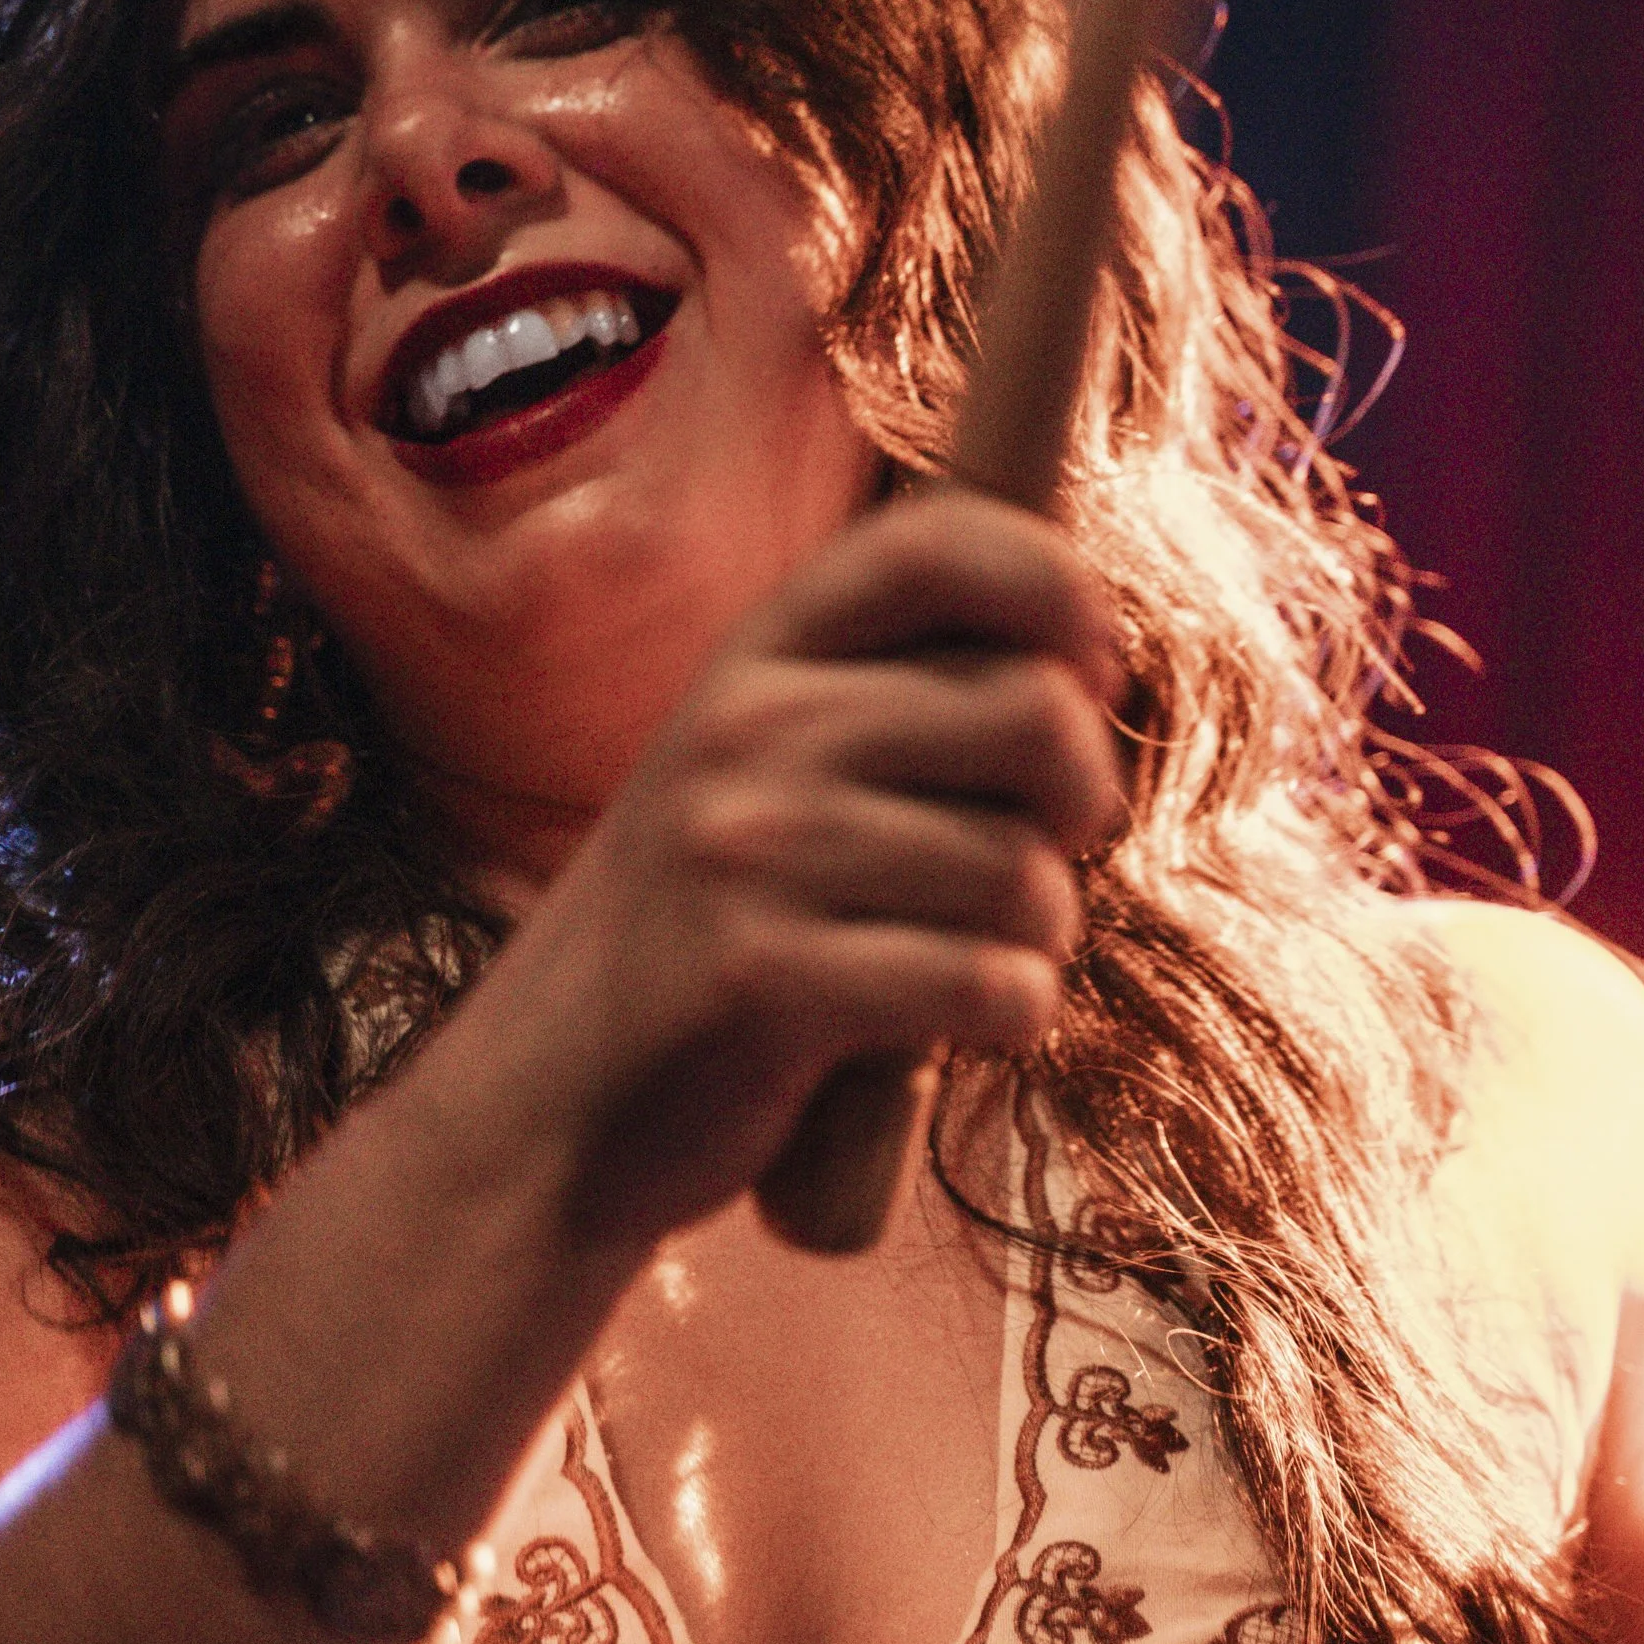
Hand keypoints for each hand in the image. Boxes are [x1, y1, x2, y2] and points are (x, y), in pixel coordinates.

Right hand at [464, 487, 1125, 1258]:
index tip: (1096, 672)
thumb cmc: (703, 931)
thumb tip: (1095, 660)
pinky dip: (1011, 1013)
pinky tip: (963, 1021)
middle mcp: (747, 728)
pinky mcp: (765, 978)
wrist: (546, 1097)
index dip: (1059, 589)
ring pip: (1020, 870)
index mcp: (755, 655)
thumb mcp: (759, 769)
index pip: (938, 545)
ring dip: (1041, 934)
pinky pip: (985, 983)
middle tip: (1051, 851)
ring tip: (983, 957)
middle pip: (1031, 711)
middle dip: (1084, 797)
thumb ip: (894, 701)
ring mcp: (749, 852)